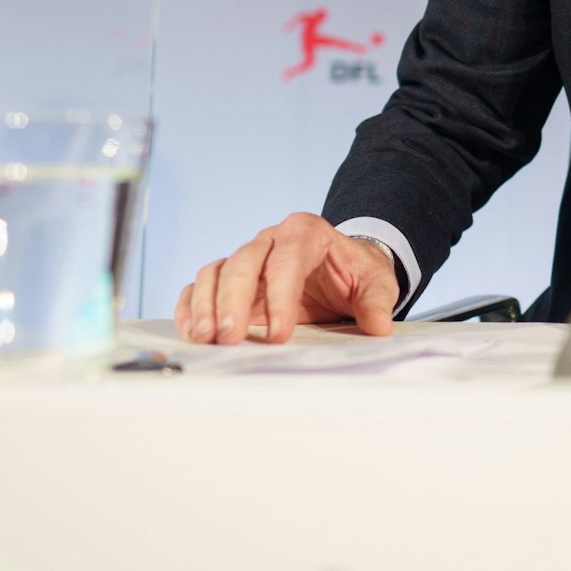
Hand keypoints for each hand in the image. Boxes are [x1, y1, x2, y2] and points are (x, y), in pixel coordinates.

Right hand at [175, 212, 399, 345]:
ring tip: (205, 338)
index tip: (279, 335)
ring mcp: (246, 258)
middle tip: (230, 338)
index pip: (287, 261)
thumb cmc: (356, 272)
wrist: (343, 267)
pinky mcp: (230, 279)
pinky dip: (191, 307)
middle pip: (243, 263)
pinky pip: (201, 286)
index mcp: (306, 232)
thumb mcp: (377, 282)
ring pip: (216, 272)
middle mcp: (270, 240)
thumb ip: (376, 302)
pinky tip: (192, 332)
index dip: (280, 297)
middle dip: (233, 302)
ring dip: (206, 305)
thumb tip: (378, 325)